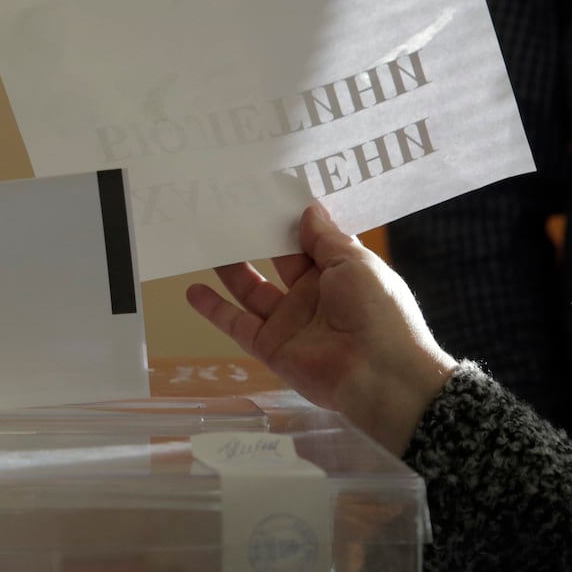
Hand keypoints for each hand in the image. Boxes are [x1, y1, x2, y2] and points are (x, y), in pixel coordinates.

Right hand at [185, 203, 456, 454]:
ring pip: (250, 289)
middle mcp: (312, 296)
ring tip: (204, 241)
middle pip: (275, 262)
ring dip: (229, 267)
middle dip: (255, 238)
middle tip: (225, 211)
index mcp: (339, 274)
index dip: (288, 221)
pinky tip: (192, 289)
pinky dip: (214, 308)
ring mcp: (289, 322)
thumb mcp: (356, 264)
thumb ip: (326, 239)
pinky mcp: (269, 346)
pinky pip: (236, 324)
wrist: (380, 377)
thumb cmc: (378, 312)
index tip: (263, 194)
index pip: (307, 242)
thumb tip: (308, 209)